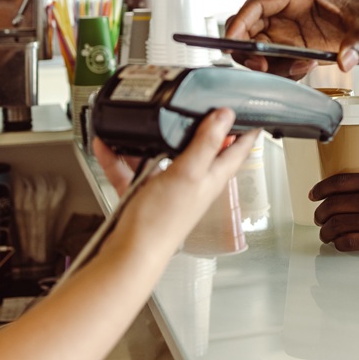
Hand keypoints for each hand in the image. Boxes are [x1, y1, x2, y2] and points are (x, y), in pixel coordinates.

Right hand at [96, 109, 258, 251]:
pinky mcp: (144, 194)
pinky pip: (132, 170)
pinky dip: (119, 158)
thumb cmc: (162, 223)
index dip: (247, 130)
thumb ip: (206, 143)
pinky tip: (108, 146)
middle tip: (194, 105)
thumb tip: (225, 116)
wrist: (129, 254)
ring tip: (143, 122)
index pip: (238, 150)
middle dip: (196, 126)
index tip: (250, 112)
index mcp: (211, 177)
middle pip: (201, 148)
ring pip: (162, 155)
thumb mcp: (188, 173)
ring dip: (151, 139)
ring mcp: (168, 188)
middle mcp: (193, 182)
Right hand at [224, 0, 358, 78]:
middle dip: (248, 51)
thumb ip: (358, 43)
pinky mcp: (295, 46)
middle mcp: (288, 11)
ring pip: (259, 49)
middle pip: (248, 29)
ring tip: (303, 68)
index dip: (239, 24)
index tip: (229, 44)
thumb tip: (345, 61)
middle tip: (263, 69)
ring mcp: (290, 30)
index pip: (257, 6)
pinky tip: (307, 69)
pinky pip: (275, 62)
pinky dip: (283, 71)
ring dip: (270, 65)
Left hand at [311, 171, 358, 256]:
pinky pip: (349, 242)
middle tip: (318, 218)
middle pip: (333, 204)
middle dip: (320, 213)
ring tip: (326, 234)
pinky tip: (339, 245)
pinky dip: (339, 244)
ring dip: (326, 231)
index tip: (313, 195)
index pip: (340, 182)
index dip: (321, 189)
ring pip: (337, 224)